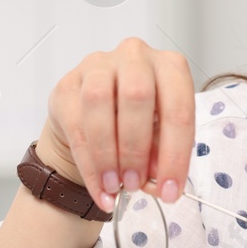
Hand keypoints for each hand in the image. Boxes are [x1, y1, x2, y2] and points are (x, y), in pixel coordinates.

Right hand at [37, 37, 195, 212]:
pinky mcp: (68, 84)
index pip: (178, 108)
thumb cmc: (136, 122)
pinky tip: (99, 188)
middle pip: (137, 96)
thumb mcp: (159, 137)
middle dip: (136, 149)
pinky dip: (89, 164)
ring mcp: (98, 65)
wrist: (94, 118)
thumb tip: (159, 181)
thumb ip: (161, 155)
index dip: (175, 155)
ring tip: (114, 186)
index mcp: (170, 67)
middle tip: (135, 184)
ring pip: (99, 102)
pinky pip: (76, 124)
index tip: (170, 191)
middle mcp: (136, 57)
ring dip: (108, 153)